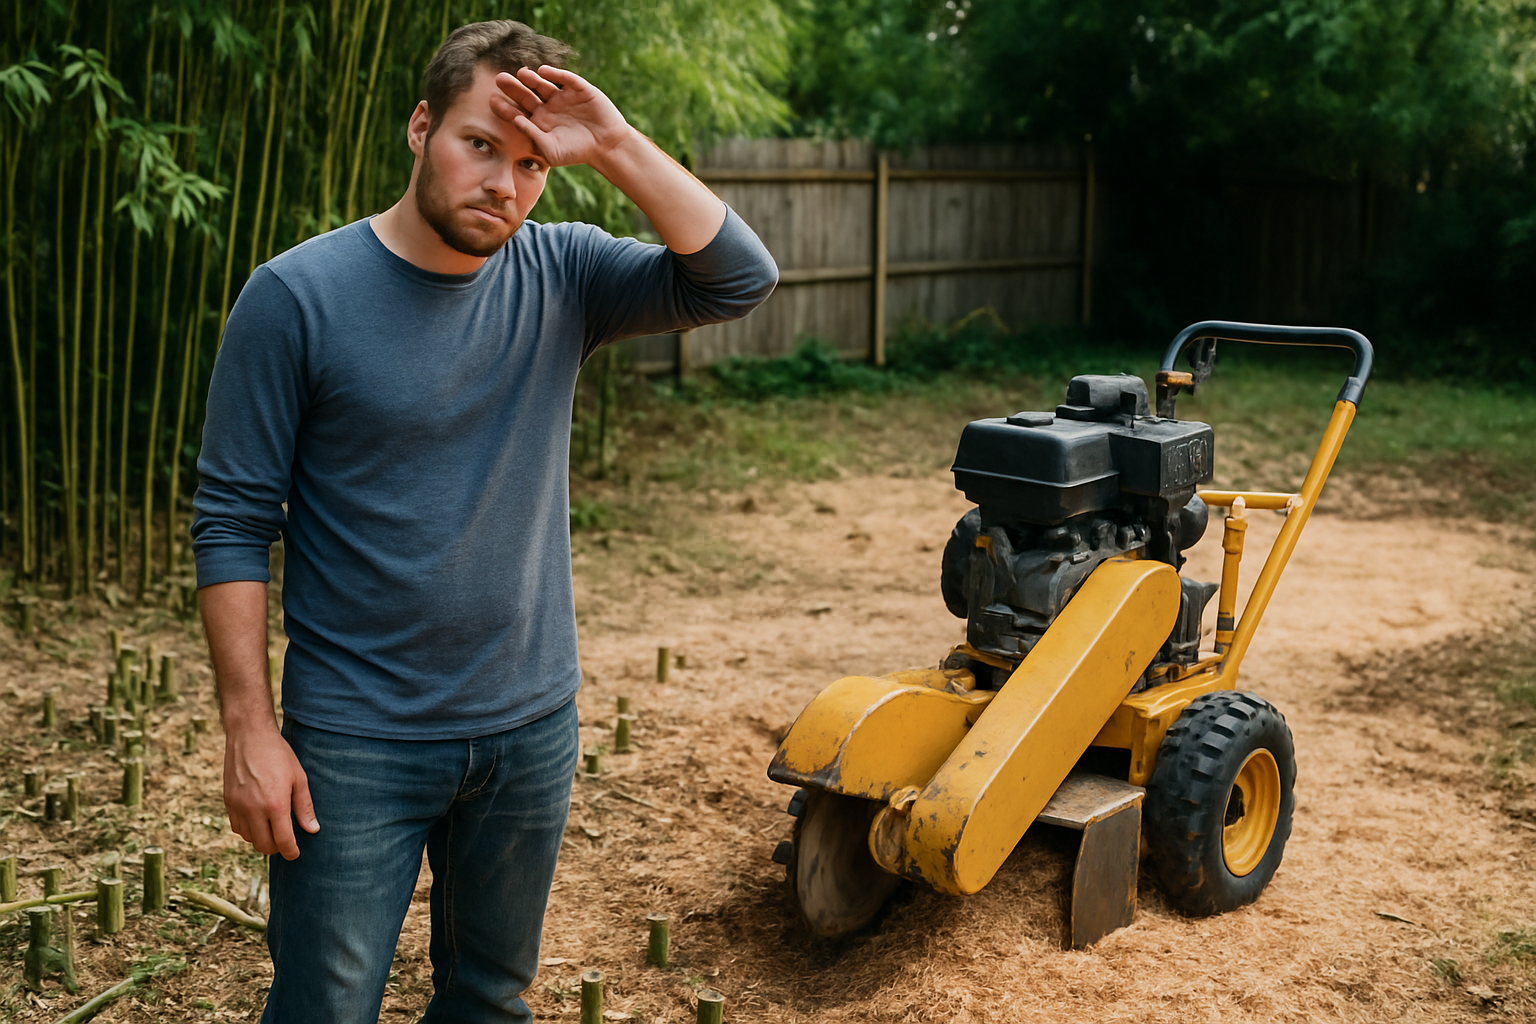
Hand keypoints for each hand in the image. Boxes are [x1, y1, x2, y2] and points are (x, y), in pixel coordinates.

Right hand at [223, 722, 318, 859]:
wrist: (250, 736)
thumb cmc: (279, 755)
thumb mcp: (299, 778)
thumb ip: (304, 806)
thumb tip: (312, 829)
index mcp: (275, 805)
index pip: (283, 841)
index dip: (290, 852)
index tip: (295, 854)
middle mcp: (254, 810)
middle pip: (263, 845)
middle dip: (276, 848)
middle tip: (285, 841)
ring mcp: (238, 806)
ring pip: (248, 838)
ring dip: (261, 839)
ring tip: (272, 829)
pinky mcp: (228, 801)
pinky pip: (236, 827)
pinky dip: (247, 830)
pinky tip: (257, 820)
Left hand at [491, 65, 634, 168]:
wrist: (607, 146)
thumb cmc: (577, 152)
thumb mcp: (551, 150)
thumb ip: (533, 136)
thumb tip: (516, 121)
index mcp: (539, 122)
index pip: (517, 112)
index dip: (505, 107)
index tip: (491, 100)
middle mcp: (548, 107)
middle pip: (526, 94)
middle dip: (513, 87)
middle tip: (500, 79)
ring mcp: (563, 97)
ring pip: (543, 84)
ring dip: (531, 78)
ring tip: (522, 74)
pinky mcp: (579, 89)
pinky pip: (565, 79)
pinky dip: (555, 74)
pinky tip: (543, 71)